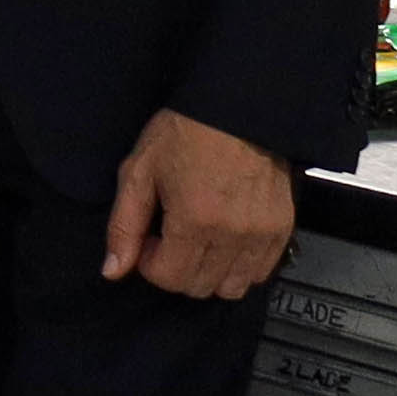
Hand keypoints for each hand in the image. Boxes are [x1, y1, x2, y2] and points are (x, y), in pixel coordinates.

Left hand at [106, 108, 295, 301]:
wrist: (238, 109)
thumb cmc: (185, 134)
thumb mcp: (138, 173)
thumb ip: (123, 226)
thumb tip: (113, 270)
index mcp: (195, 220)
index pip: (170, 278)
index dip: (149, 263)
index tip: (148, 238)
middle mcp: (233, 234)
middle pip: (200, 286)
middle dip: (176, 269)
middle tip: (170, 237)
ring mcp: (263, 233)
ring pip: (233, 286)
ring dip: (209, 273)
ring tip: (198, 240)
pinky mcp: (284, 227)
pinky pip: (262, 271)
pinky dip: (240, 266)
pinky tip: (224, 241)